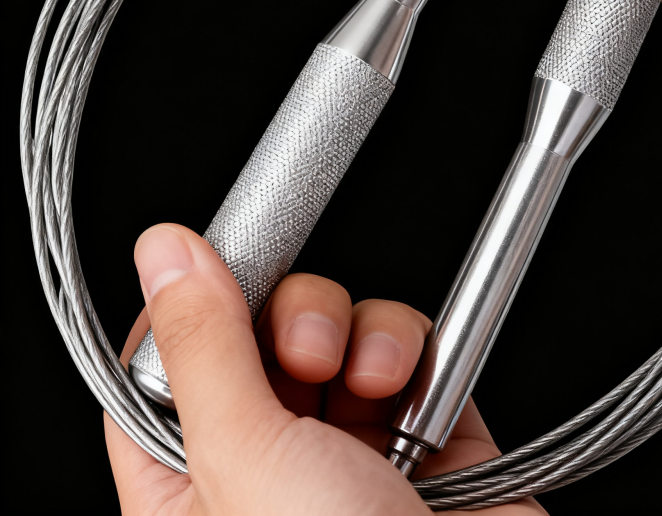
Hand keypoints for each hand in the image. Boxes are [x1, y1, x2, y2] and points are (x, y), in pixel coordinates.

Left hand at [105, 224, 546, 514]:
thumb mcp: (243, 459)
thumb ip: (202, 344)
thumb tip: (164, 252)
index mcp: (192, 484)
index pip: (164, 363)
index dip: (186, 305)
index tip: (204, 266)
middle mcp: (269, 459)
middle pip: (258, 328)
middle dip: (289, 316)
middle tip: (305, 349)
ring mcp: (348, 440)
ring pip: (337, 325)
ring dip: (358, 334)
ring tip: (367, 381)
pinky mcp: (422, 424)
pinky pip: (406, 341)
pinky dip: (411, 350)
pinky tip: (412, 399)